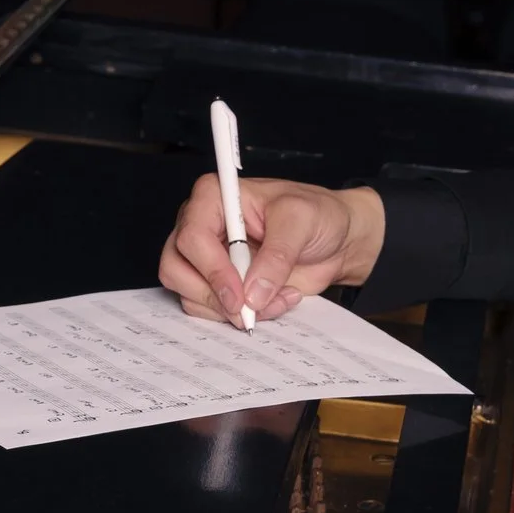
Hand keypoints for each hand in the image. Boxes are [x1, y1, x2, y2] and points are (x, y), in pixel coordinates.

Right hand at [157, 177, 386, 323]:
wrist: (336, 239)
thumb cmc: (317, 215)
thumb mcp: (302, 221)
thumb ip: (278, 255)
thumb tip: (253, 292)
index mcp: (214, 197)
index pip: (192, 237)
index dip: (212, 270)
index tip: (240, 295)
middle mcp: (203, 226)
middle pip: (177, 269)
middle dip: (214, 296)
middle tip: (250, 308)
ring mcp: (208, 258)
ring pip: (190, 294)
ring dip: (231, 309)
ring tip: (275, 298)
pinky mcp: (220, 283)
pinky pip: (210, 309)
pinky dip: (240, 315)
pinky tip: (272, 301)